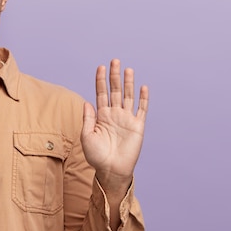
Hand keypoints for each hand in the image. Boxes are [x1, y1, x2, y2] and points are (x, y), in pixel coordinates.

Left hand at [81, 59, 148, 191]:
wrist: (110, 170)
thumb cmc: (96, 156)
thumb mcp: (86, 136)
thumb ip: (88, 119)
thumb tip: (87, 102)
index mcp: (101, 116)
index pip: (101, 93)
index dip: (100, 80)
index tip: (100, 67)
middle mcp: (114, 114)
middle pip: (115, 90)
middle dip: (114, 76)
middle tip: (115, 60)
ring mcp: (126, 119)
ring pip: (128, 96)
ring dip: (128, 83)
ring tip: (127, 69)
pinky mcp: (137, 126)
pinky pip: (141, 110)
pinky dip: (143, 98)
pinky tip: (143, 87)